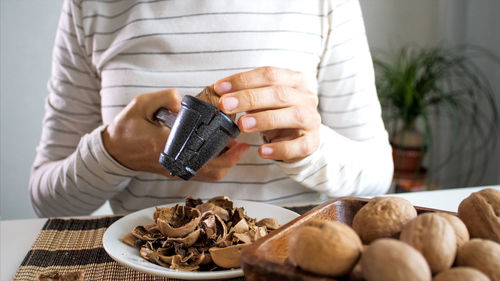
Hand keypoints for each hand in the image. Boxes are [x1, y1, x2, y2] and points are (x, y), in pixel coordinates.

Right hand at [102, 89, 248, 179]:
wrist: (113, 150)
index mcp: (166, 146)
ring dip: (224, 164)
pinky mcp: (174, 171)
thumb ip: (164, 97)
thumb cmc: (126, 127)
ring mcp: (174, 170)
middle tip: (243, 145)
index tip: (237, 139)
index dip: (224, 152)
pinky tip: (219, 151)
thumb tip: (184, 102)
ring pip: (207, 176)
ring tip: (235, 148)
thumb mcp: (140, 104)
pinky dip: (213, 166)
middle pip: (211, 172)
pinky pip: (200, 173)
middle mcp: (173, 163)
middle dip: (231, 160)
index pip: (202, 154)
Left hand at [214, 67, 320, 161]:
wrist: (299, 137)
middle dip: (249, 98)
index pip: (269, 74)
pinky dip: (279, 148)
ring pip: (293, 116)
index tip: (219, 88)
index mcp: (295, 80)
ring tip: (242, 125)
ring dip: (265, 119)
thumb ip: (245, 93)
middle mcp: (307, 97)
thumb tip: (217, 91)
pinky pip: (298, 146)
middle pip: (279, 93)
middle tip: (225, 105)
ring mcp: (312, 119)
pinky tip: (261, 151)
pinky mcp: (313, 142)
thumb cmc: (276, 113)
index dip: (243, 80)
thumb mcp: (262, 100)